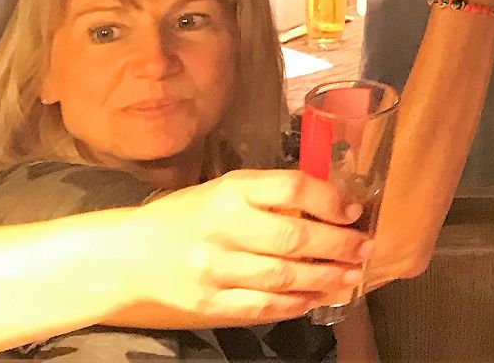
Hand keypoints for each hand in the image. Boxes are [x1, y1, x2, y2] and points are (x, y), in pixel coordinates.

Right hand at [116, 170, 370, 323]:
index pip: (292, 188)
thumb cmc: (187, 217)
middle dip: (339, 245)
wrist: (127, 256)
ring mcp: (215, 269)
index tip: (353, 210)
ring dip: (325, 278)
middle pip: (294, 236)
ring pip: (284, 276)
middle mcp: (224, 227)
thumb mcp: (225, 191)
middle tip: (366, 249)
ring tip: (351, 277)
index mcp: (230, 191)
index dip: (329, 199)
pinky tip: (314, 299)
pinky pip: (262, 306)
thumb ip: (270, 195)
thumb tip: (331, 204)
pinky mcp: (208, 303)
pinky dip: (294, 304)